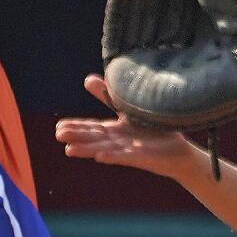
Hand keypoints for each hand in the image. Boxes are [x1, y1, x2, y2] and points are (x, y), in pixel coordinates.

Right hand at [55, 76, 196, 176]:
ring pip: (104, 149)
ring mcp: (128, 150)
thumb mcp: (127, 110)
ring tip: (69, 150)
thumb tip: (87, 79)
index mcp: (114, 131)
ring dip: (87, 150)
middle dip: (76, 136)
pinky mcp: (141, 158)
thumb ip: (108, 97)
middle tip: (58, 135)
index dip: (75, 127)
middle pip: (93, 138)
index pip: (91, 128)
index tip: (58, 126)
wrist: (178, 150)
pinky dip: (112, 157)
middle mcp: (118, 141)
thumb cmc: (152, 131)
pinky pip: (125, 157)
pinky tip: (99, 157)